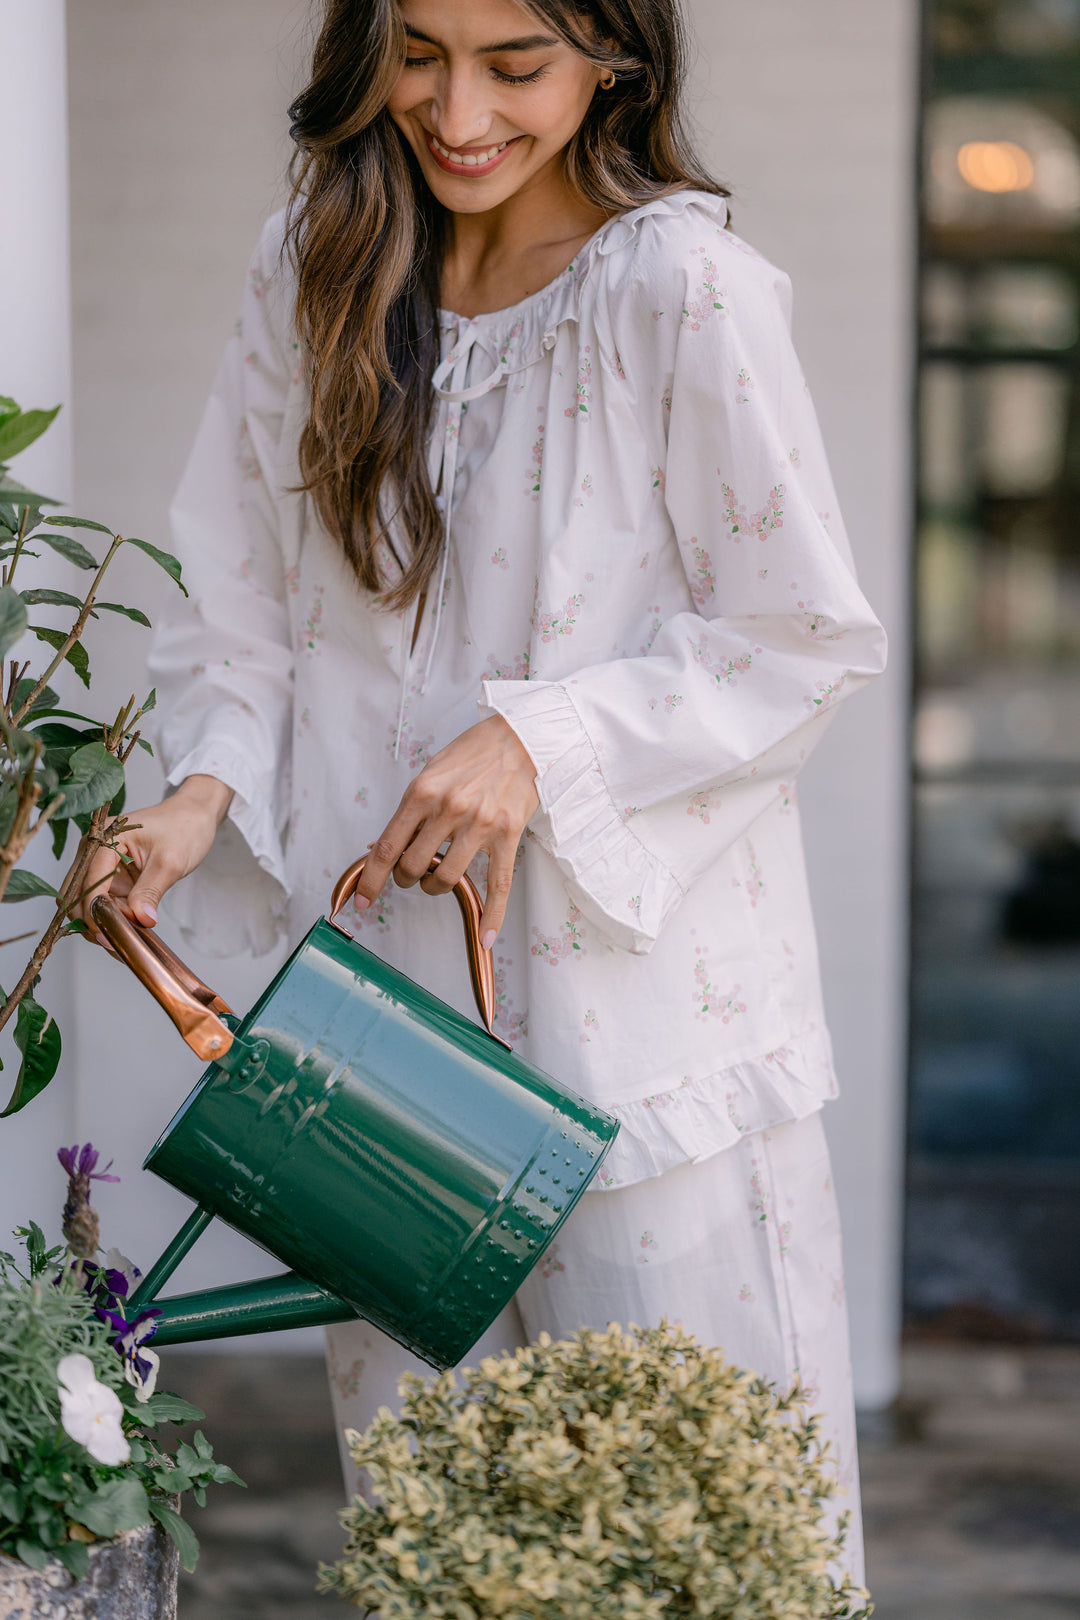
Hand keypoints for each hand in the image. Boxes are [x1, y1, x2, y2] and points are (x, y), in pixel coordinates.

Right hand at [75, 774, 232, 937]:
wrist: (195, 816)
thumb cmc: (184, 828)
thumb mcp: (170, 862)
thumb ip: (151, 890)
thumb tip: (140, 920)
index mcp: (104, 839)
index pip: (89, 882)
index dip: (96, 913)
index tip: (111, 937)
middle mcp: (95, 851)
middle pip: (75, 895)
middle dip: (92, 921)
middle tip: (117, 944)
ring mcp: (101, 864)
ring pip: (85, 903)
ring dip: (100, 923)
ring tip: (126, 941)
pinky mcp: (111, 876)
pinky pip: (102, 902)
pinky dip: (110, 919)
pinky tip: (128, 933)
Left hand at [355, 716, 538, 948]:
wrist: (520, 737)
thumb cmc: (472, 753)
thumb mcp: (431, 772)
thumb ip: (412, 810)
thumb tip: (386, 846)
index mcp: (423, 792)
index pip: (387, 847)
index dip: (371, 880)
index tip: (362, 900)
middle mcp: (449, 810)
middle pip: (414, 867)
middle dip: (406, 877)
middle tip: (411, 871)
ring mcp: (480, 825)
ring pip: (446, 878)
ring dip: (435, 887)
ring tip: (437, 879)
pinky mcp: (508, 836)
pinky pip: (497, 885)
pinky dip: (491, 915)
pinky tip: (486, 937)